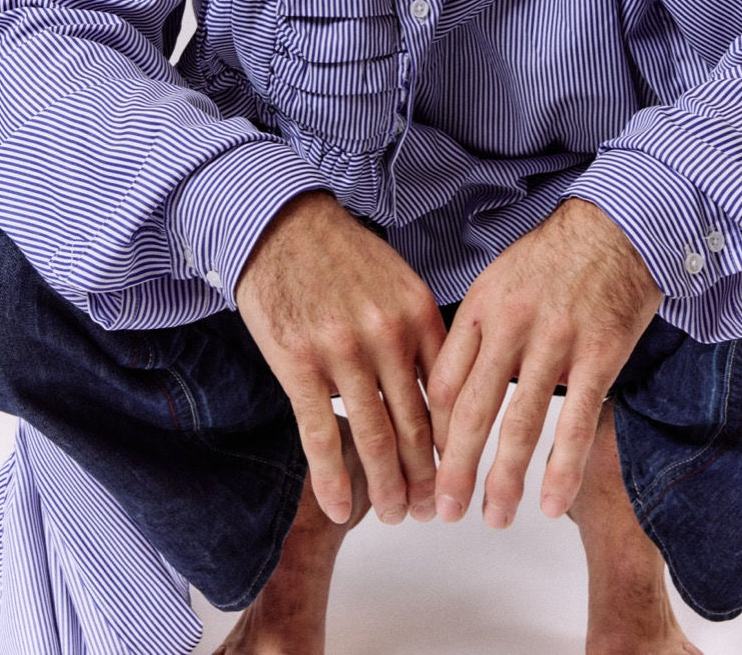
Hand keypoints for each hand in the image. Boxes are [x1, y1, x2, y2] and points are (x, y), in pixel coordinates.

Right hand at [234, 191, 446, 524]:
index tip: (459, 475)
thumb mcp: (398, 282)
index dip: (457, 444)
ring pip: (375, 437)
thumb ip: (421, 334)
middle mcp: (386, 335)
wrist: (282, 226)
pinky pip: (320, 434)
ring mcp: (342, 351)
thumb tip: (443, 393)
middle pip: (417, 426)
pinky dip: (333, 479)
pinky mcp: (298, 363)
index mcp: (418, 314)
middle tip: (433, 512)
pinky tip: (340, 509)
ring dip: (388, 488)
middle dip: (427, 479)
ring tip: (395, 516)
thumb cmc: (343, 257)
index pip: (450, 394)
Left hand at [427, 199, 660, 528]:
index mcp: (480, 307)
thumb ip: (475, 332)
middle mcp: (511, 325)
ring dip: (503, 480)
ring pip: (520, 424)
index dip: (433, 432)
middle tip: (444, 513)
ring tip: (494, 517)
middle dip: (454, 470)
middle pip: (471, 411)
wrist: (617, 224)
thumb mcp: (499, 280)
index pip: (442, 383)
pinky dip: (561, 469)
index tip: (430, 464)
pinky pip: (575, 422)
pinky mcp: (598, 354)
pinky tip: (550, 503)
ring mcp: (555, 340)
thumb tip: (448, 391)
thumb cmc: (554, 258)